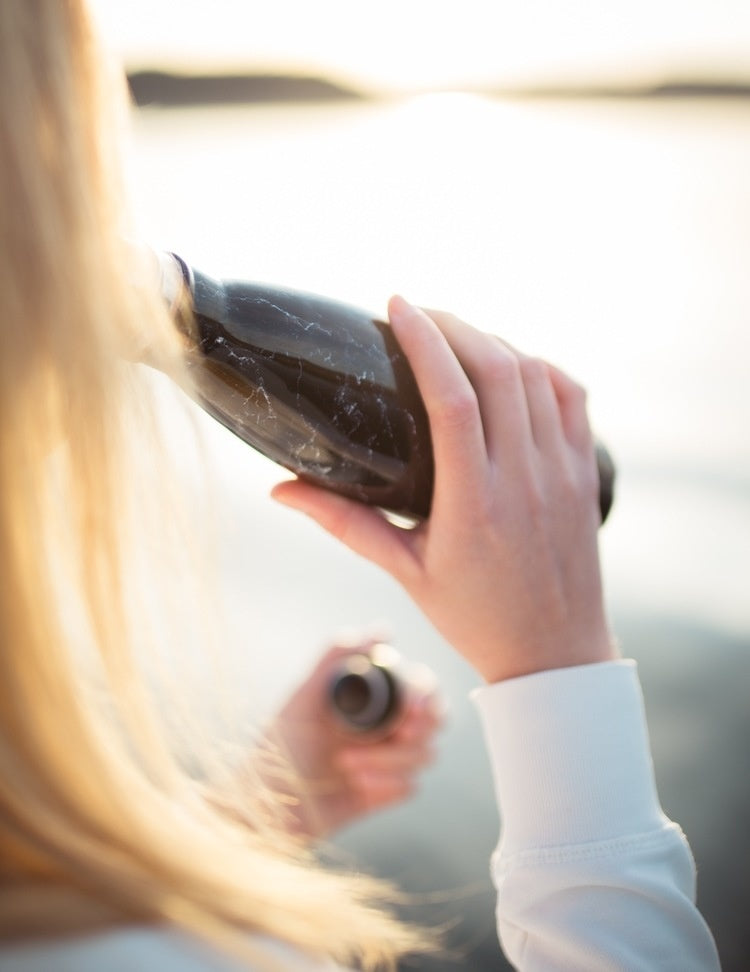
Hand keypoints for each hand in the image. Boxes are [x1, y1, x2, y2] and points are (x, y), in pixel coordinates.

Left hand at [258, 642, 442, 838]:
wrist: (267, 802)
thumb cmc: (281, 745)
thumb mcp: (303, 697)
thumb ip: (335, 658)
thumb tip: (382, 630)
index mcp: (372, 698)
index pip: (419, 686)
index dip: (424, 693)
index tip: (411, 707)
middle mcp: (386, 726)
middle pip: (435, 719)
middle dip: (423, 727)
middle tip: (400, 734)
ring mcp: (389, 760)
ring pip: (425, 754)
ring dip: (390, 759)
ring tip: (346, 763)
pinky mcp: (386, 792)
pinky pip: (410, 786)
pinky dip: (387, 784)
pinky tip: (357, 785)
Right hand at [272, 298, 616, 684]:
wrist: (554, 653)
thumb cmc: (473, 615)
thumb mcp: (404, 572)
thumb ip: (344, 523)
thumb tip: (279, 489)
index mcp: (474, 504)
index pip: (453, 398)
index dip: (425, 340)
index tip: (397, 306)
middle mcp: (525, 479)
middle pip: (498, 370)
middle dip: (455, 325)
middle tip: (419, 314)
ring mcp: (564, 472)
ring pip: (537, 374)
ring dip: (495, 340)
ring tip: (456, 335)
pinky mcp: (587, 472)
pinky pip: (571, 395)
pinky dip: (540, 366)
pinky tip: (511, 364)